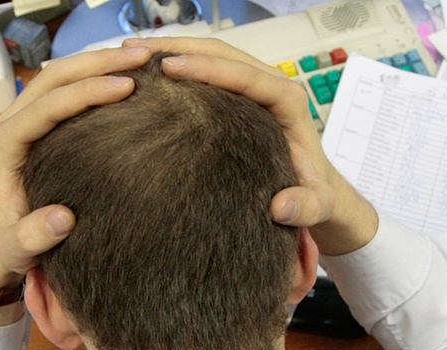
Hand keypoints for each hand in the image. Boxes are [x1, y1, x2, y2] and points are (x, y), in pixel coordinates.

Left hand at [0, 46, 152, 324]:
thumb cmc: (7, 248)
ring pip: (59, 76)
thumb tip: (64, 218)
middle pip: (54, 76)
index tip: (125, 86)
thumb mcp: (17, 250)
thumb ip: (34, 236)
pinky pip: (64, 90)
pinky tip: (124, 76)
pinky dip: (93, 77)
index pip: (48, 105)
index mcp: (6, 146)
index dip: (86, 91)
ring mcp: (23, 121)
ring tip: (140, 57)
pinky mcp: (37, 126)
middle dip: (97, 62)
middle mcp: (11, 124)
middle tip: (142, 57)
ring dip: (97, 63)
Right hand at [123, 37, 377, 255]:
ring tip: (130, 54)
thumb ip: (305, 206)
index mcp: (287, 101)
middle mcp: (271, 85)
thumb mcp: (314, 205)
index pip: (243, 74)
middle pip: (221, 53)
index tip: (170, 67)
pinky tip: (146, 71)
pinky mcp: (240, 95)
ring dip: (172, 50)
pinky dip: (177, 65)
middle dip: (178, 48)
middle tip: (135, 52)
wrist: (316, 190)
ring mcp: (254, 86)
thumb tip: (280, 205)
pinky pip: (207, 70)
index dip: (206, 67)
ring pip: (211, 55)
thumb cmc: (313, 193)